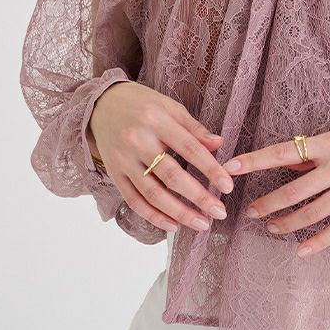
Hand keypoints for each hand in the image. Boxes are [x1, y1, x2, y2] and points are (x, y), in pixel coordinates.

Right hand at [87, 81, 235, 232]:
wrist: (102, 104)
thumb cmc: (142, 104)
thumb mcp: (170, 107)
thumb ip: (194, 128)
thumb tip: (219, 144)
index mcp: (157, 121)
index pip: (189, 148)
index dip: (210, 168)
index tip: (228, 186)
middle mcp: (138, 141)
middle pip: (171, 176)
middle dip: (198, 197)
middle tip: (219, 212)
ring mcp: (124, 160)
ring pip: (153, 194)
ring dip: (179, 213)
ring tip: (201, 223)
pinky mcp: (114, 174)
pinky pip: (134, 201)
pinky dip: (153, 216)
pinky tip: (172, 225)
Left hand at [223, 114, 329, 257]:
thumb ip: (321, 148)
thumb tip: (293, 158)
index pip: (284, 152)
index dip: (254, 161)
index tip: (231, 167)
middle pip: (292, 191)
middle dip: (266, 203)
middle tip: (249, 211)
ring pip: (310, 213)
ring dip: (286, 223)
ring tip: (271, 227)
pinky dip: (317, 242)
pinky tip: (301, 249)